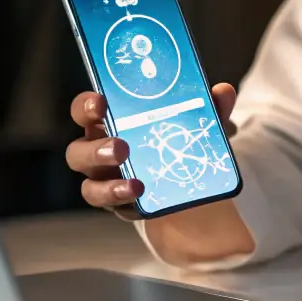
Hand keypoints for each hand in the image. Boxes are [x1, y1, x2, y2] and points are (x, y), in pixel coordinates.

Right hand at [65, 83, 237, 218]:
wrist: (189, 176)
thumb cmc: (178, 138)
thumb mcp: (196, 122)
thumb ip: (210, 108)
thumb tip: (223, 92)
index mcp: (110, 123)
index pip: (85, 111)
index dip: (86, 106)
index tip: (101, 103)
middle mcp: (99, 152)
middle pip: (78, 152)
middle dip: (96, 150)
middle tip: (121, 148)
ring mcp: (106, 181)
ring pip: (90, 187)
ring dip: (108, 186)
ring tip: (135, 185)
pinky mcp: (120, 205)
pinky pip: (114, 208)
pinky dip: (126, 203)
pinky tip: (142, 198)